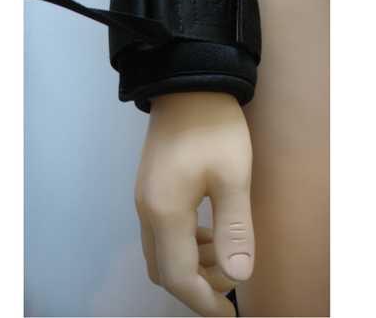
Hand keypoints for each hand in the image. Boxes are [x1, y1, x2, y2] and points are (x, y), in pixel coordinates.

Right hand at [134, 92, 254, 316]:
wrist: (188, 87)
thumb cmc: (214, 128)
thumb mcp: (233, 177)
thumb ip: (235, 229)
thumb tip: (239, 274)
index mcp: (165, 212)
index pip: (178, 277)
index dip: (203, 302)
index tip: (228, 311)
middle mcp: (146, 210)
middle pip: (164, 269)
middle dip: (196, 284)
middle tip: (229, 276)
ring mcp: (145, 198)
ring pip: (161, 251)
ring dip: (191, 263)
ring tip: (224, 249)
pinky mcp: (151, 188)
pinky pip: (161, 231)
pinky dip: (184, 243)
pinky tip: (207, 228)